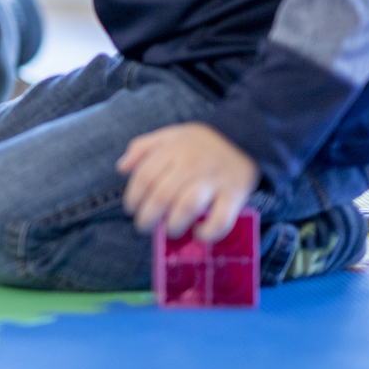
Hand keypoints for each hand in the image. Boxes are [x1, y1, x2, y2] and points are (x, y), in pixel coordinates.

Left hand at [117, 123, 260, 241]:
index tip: (131, 209)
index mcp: (173, 149)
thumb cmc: (200, 142)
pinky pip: (222, 219)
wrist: (246, 137)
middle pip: (163, 194)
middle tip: (145, 227)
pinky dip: (209, 231)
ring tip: (171, 231)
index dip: (133, 196)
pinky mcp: (235, 194)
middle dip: (148, 216)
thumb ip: (142, 147)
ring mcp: (215, 180)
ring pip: (188, 205)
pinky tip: (199, 234)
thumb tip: (121, 168)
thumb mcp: (169, 135)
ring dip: (174, 224)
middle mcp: (192, 164)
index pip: (145, 176)